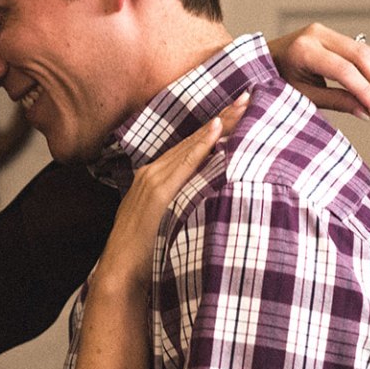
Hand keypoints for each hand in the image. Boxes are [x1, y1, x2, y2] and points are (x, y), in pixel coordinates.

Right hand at [91, 93, 246, 291]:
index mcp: (154, 177)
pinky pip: (184, 163)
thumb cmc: (144, 252)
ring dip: (219, 124)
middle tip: (249, 97)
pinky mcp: (158, 191)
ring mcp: (153, 180)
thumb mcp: (164, 219)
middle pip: (194, 139)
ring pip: (192, 145)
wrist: (120, 271)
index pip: (190, 146)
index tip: (238, 111)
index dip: (215, 128)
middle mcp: (152, 172)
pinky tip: (217, 130)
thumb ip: (180, 204)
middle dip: (223, 118)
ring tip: (243, 107)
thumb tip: (207, 198)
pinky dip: (200, 145)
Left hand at [269, 24, 369, 118]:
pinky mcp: (330, 35)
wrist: (257, 61)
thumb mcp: (301, 96)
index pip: (344, 70)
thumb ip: (335, 102)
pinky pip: (358, 51)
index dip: (365, 90)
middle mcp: (316, 34)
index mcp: (303, 50)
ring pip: (364, 51)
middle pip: (361, 55)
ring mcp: (324, 31)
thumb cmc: (274, 81)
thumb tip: (367, 112)